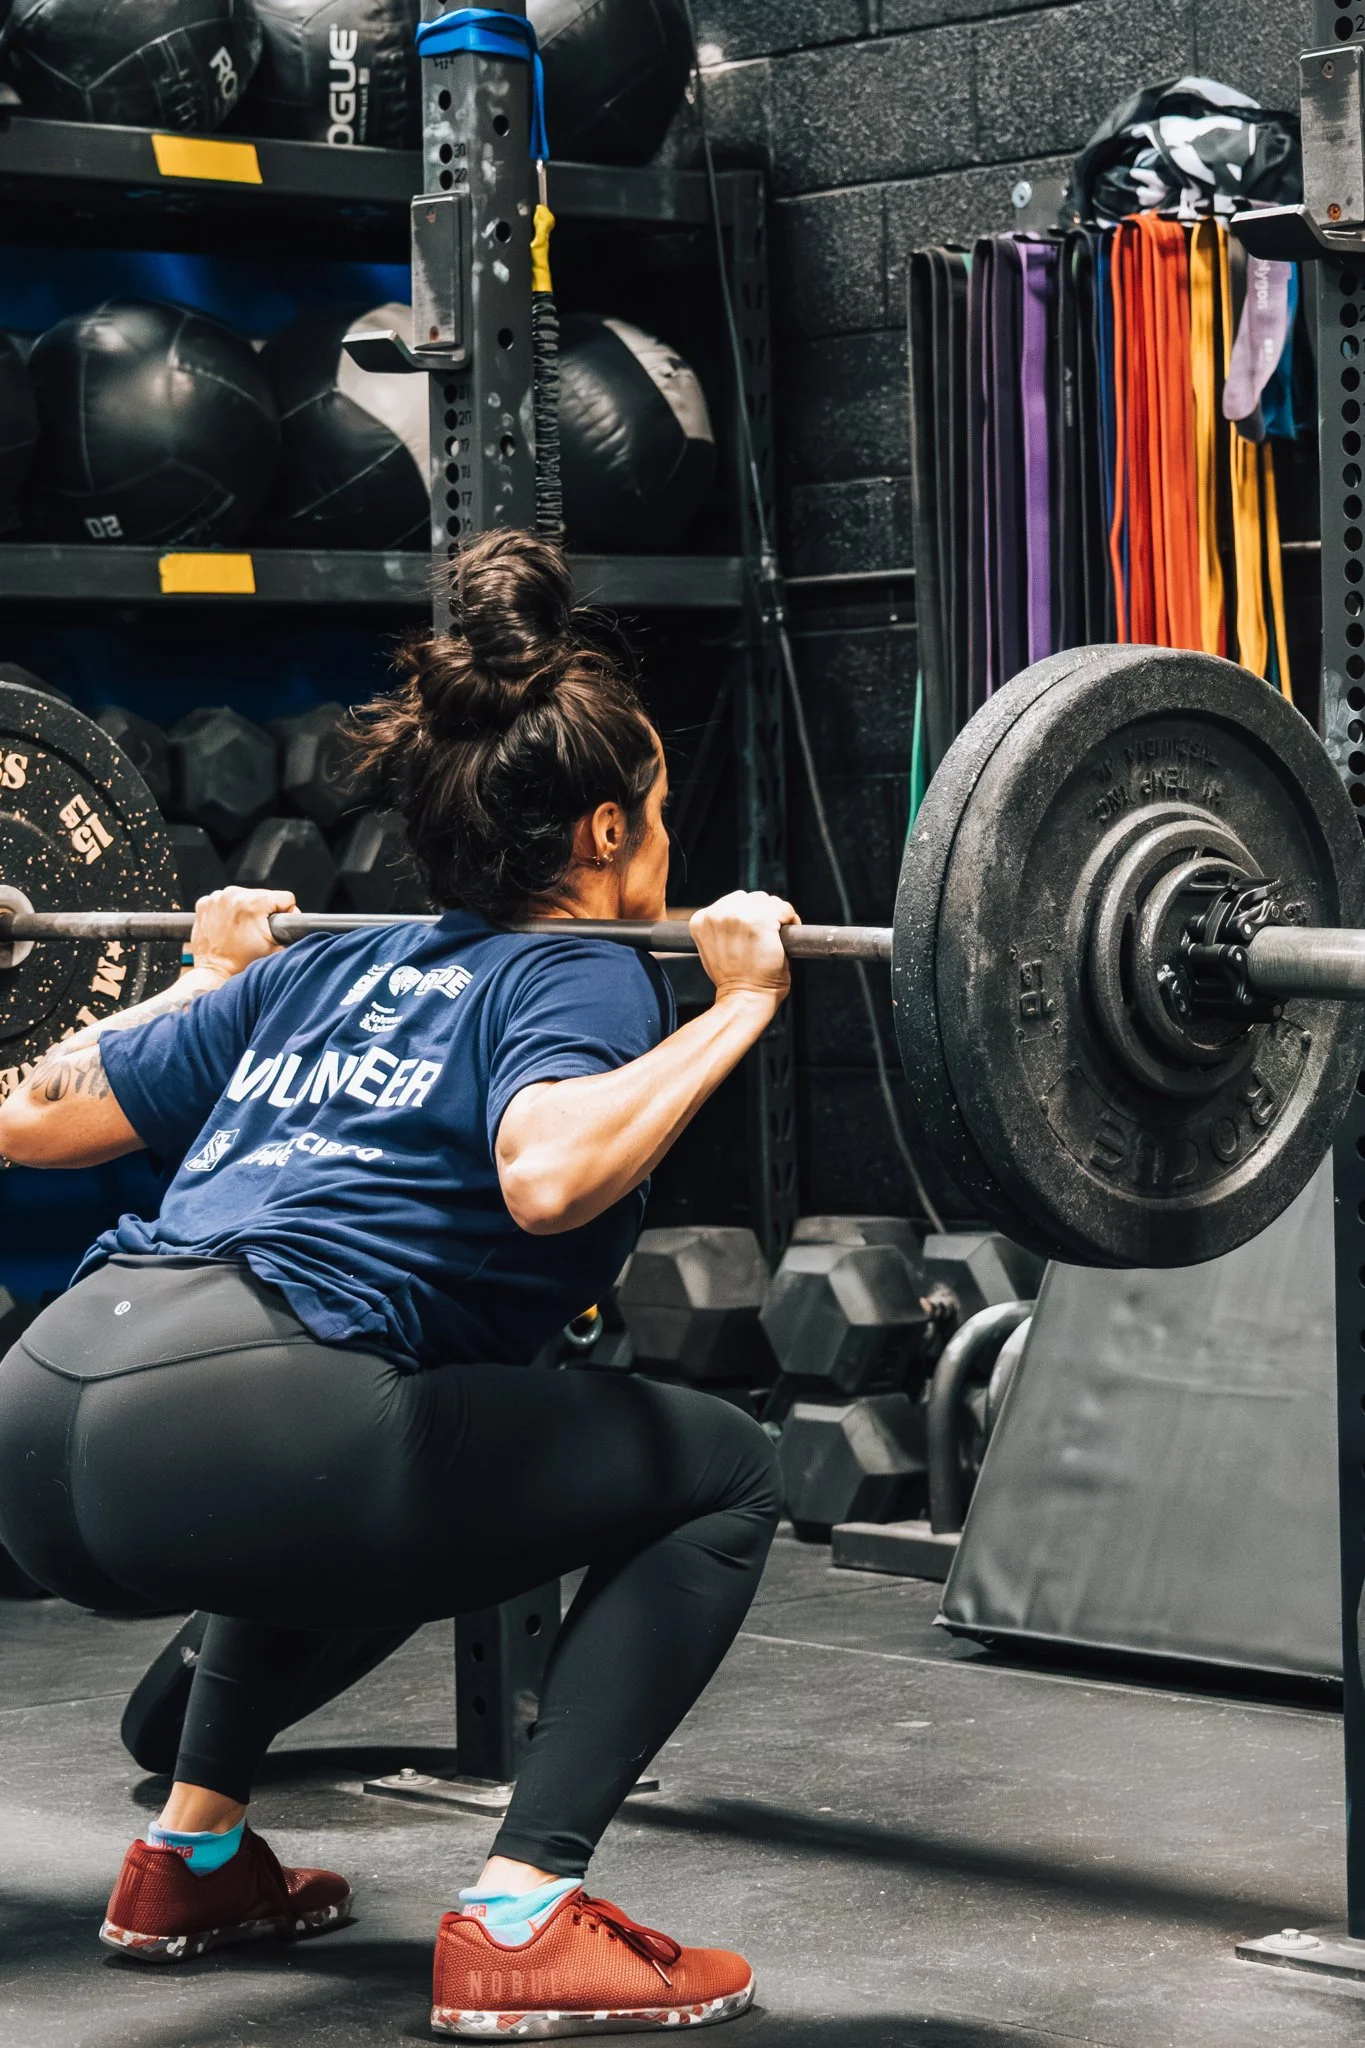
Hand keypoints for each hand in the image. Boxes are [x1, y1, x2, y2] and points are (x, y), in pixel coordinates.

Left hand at [189, 886, 294, 982]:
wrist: (214, 972)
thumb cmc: (243, 962)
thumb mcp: (276, 947)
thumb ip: (291, 930)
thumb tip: (296, 919)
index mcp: (252, 903)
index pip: (285, 897)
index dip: (286, 913)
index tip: (275, 927)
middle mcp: (232, 894)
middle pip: (264, 894)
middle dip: (263, 911)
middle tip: (255, 932)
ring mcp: (215, 897)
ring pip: (245, 896)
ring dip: (245, 909)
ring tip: (241, 929)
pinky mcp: (205, 902)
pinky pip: (225, 899)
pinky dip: (228, 910)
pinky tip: (227, 926)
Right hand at [689, 890, 798, 1008]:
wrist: (744, 998)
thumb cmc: (732, 981)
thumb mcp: (713, 949)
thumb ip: (720, 929)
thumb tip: (739, 918)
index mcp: (702, 920)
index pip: (731, 902)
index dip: (747, 914)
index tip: (754, 929)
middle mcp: (718, 914)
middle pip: (749, 898)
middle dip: (761, 912)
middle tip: (768, 933)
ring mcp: (740, 916)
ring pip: (767, 901)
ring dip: (776, 915)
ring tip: (777, 934)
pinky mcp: (762, 921)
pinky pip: (783, 908)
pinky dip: (790, 919)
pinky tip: (787, 932)